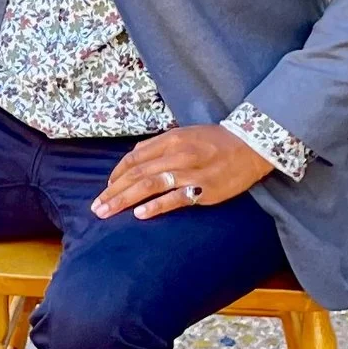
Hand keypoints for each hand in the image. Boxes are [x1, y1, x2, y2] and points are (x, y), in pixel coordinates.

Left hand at [92, 125, 273, 221]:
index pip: (134, 157)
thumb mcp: (184, 134)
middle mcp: (176, 154)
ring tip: (108, 212)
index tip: (106, 187)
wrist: (251, 146)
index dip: (117, 174)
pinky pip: (175, 199)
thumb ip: (158, 145)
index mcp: (170, 139)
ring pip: (149, 186)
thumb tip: (134, 158)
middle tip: (96, 208)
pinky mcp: (204, 189)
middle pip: (136, 173)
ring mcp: (190, 172)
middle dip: (113, 191)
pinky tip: (139, 215)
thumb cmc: (215, 141)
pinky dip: (155, 206)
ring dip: (124, 200)